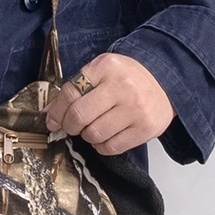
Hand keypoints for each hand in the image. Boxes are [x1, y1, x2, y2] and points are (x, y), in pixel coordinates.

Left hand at [44, 52, 176, 156]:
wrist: (165, 81)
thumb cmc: (127, 77)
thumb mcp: (100, 71)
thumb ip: (75, 89)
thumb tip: (50, 114)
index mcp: (106, 67)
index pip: (70, 93)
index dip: (57, 111)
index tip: (53, 120)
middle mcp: (122, 87)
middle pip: (80, 116)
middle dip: (70, 125)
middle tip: (72, 125)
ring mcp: (136, 109)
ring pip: (94, 134)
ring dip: (87, 135)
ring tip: (94, 127)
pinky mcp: (146, 128)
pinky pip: (111, 147)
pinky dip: (102, 145)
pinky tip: (106, 135)